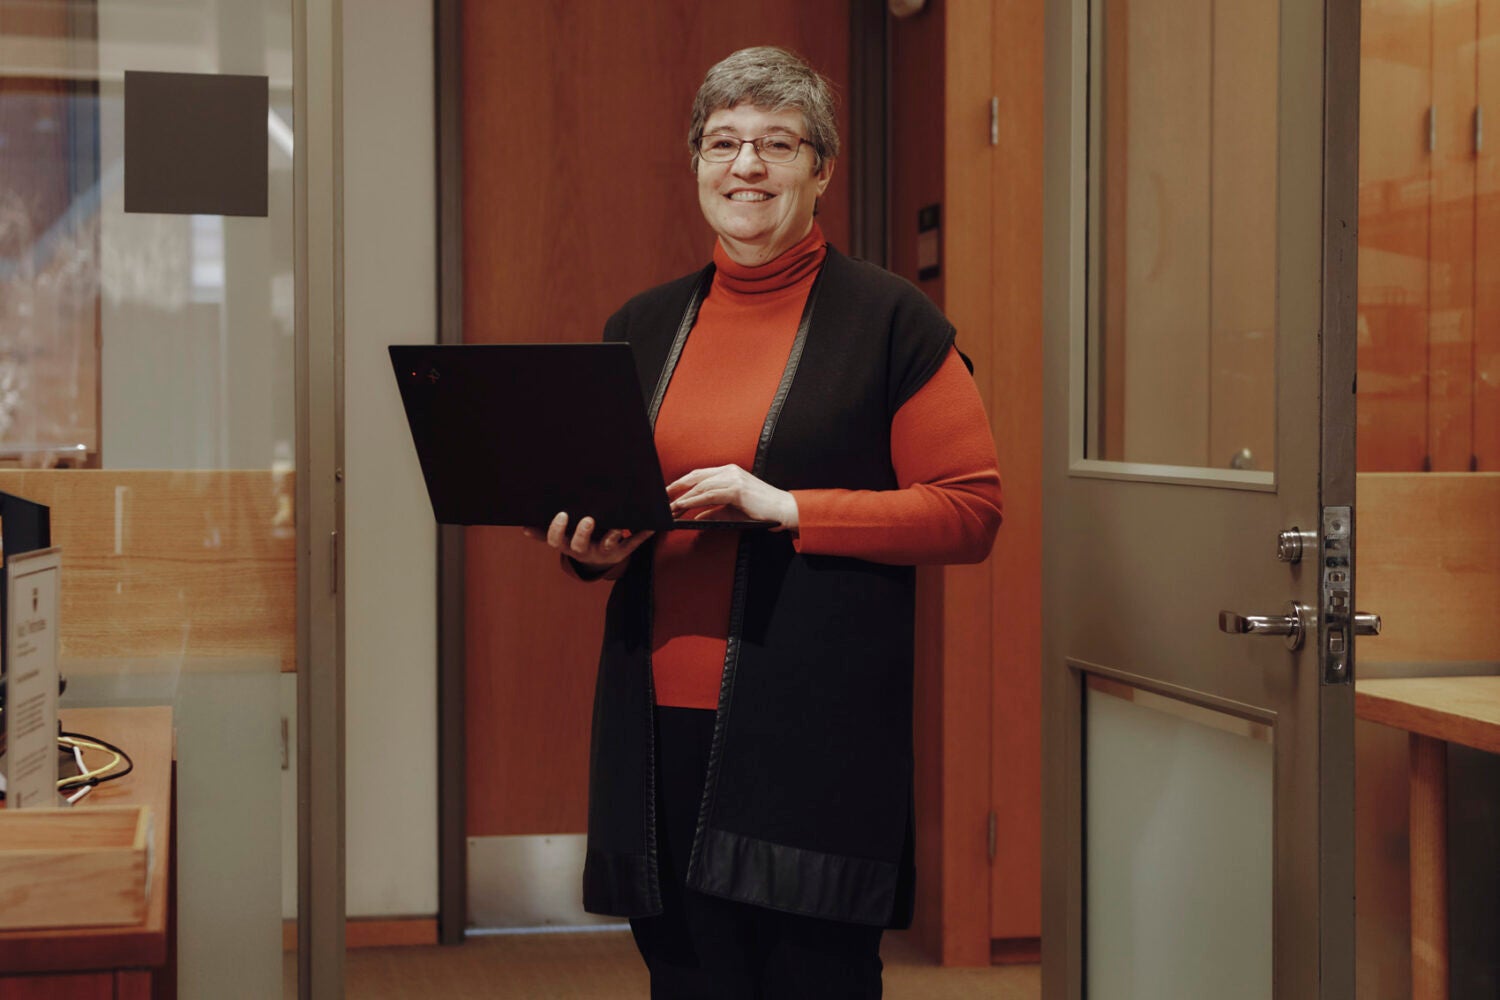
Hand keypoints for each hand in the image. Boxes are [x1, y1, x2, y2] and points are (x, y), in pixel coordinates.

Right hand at [520, 512, 653, 568]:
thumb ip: (546, 533)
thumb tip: (523, 528)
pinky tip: (651, 526)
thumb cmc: (580, 541)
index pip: (559, 541)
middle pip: (581, 545)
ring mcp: (605, 550)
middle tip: (588, 519)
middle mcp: (586, 550)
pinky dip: (642, 535)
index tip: (562, 514)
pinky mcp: (624, 550)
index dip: (559, 530)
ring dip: (614, 536)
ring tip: (618, 526)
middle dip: (584, 533)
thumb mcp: (564, 538)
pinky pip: (634, 544)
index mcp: (570, 545)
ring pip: (609, 545)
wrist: (601, 559)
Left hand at [666, 464, 798, 530]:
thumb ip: (713, 512)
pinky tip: (683, 507)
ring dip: (682, 498)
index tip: (668, 494)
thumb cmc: (759, 510)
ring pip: (700, 487)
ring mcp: (733, 478)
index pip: (699, 475)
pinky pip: (709, 495)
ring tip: (670, 508)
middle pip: (695, 477)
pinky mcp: (736, 489)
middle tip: (662, 499)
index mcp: (728, 472)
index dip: (681, 484)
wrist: (782, 510)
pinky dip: (694, 501)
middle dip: (676, 488)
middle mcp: (729, 471)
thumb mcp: (731, 510)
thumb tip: (697, 519)